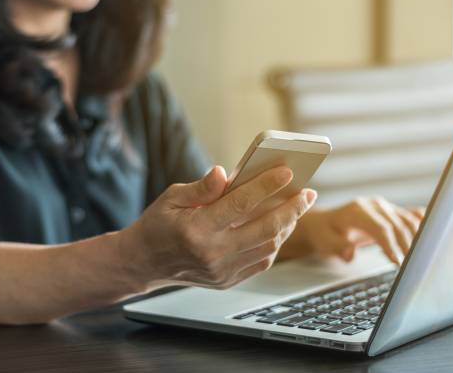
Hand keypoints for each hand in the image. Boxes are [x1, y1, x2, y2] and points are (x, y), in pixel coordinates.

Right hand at [118, 166, 316, 291]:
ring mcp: (222, 271)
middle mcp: (212, 254)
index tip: (287, 171)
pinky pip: (261, 261)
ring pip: (268, 247)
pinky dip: (275, 242)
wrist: (144, 263)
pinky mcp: (227, 281)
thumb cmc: (158, 224)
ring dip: (287, 225)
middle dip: (292, 209)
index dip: (266, 186)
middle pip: (265, 229)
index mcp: (197, 229)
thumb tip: (225, 173)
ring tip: (297, 207)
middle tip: (308, 192)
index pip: (240, 204)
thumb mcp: (171, 197)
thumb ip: (201, 187)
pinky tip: (280, 226)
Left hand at [283, 197, 424, 263]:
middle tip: (413, 267)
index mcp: (358, 210)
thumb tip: (350, 254)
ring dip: (418, 239)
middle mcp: (374, 205)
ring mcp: (385, 207)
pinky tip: (433, 236)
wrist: (326, 222)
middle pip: (398, 225)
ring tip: (421, 259)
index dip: (391, 244)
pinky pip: (411, 217)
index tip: (398, 262)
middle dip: (407, 246)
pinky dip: (423, 225)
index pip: (380, 227)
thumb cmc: (326, 233)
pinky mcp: (393, 212)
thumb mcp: (325, 242)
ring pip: (408, 220)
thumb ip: (338, 247)